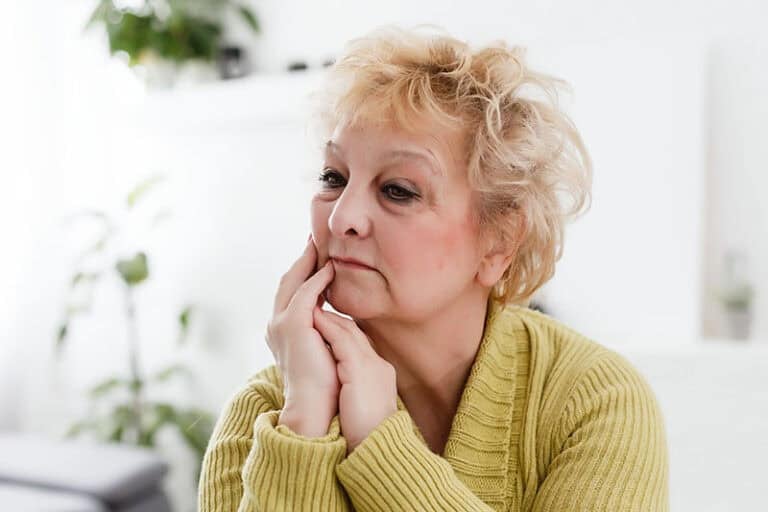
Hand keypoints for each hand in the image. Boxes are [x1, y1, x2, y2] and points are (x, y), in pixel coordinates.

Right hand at [265, 235, 338, 434]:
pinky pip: (305, 294)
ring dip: (308, 262)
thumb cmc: (324, 382)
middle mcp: (276, 324)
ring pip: (293, 283)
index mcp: (281, 330)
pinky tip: (329, 269)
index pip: (291, 292)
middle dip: (302, 260)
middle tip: (314, 240)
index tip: (316, 255)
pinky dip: (317, 280)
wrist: (315, 405)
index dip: (302, 272)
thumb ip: (323, 330)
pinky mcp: (293, 326)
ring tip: (320, 245)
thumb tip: (335, 319)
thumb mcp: (322, 348)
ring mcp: (281, 324)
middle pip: (288, 282)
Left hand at [312, 307, 398, 453]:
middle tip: (315, 306)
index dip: (341, 330)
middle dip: (334, 318)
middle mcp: (377, 365)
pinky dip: (326, 328)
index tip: (324, 322)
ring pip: (348, 330)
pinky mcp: (358, 370)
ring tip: (310, 308)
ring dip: (328, 318)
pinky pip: (340, 341)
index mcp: (379, 373)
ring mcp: (370, 365)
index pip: (360, 343)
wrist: (378, 448)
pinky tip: (313, 321)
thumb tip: (341, 385)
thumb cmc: (367, 433)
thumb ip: (354, 388)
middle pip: (355, 331)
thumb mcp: (363, 404)